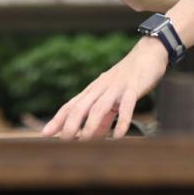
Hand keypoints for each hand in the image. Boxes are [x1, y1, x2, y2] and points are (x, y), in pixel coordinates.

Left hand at [42, 38, 168, 139]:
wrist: (149, 53)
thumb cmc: (128, 79)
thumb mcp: (113, 99)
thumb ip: (104, 119)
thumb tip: (94, 138)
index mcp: (93, 90)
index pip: (71, 106)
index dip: (57, 119)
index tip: (44, 133)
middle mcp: (100, 88)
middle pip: (80, 106)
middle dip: (70, 124)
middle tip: (63, 141)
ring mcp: (116, 87)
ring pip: (99, 106)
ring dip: (90, 124)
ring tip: (85, 140)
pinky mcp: (133, 87)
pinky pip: (127, 105)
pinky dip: (122, 120)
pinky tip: (119, 135)